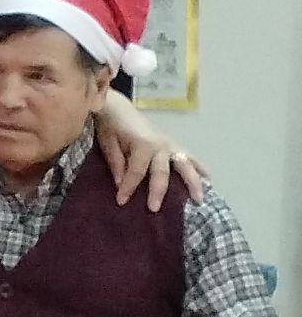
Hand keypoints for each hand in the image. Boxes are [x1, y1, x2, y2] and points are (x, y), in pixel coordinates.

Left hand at [96, 96, 203, 210]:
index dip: (128, 188)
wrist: (119, 108)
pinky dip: (200, 168)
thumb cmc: (111, 127)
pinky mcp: (174, 145)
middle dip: (157, 192)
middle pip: (162, 173)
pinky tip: (209, 179)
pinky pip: (191, 157)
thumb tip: (121, 185)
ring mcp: (170, 145)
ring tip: (199, 200)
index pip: (136, 172)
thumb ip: (117, 164)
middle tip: (154, 209)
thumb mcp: (108, 144)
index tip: (121, 201)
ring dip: (193, 183)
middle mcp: (161, 145)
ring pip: (185, 166)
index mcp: (143, 145)